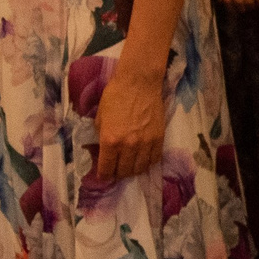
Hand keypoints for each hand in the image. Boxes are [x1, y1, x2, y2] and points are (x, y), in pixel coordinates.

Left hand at [92, 64, 165, 180]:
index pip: (106, 168)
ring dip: (133, 170)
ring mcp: (145, 143)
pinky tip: (143, 160)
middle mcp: (128, 145)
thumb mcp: (100, 117)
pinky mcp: (159, 138)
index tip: (103, 175)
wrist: (139, 83)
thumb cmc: (115, 96)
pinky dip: (148, 163)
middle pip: (124, 171)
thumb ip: (101, 136)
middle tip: (116, 171)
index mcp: (110, 140)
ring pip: (140, 168)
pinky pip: (154, 159)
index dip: (103, 175)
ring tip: (130, 167)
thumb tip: (102, 150)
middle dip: (118, 174)